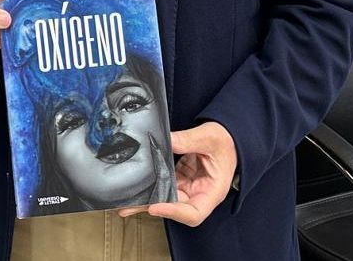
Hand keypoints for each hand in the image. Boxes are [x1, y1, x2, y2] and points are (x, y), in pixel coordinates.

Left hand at [119, 121, 236, 226]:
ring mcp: (188, 188)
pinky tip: (133, 185)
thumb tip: (166, 140)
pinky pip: (163, 185)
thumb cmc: (226, 142)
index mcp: (212, 192)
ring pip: (165, 198)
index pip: (194, 213)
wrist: (229, 138)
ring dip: (145, 199)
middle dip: (151, 207)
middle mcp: (199, 194)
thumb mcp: (210, 137)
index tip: (155, 206)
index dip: (174, 212)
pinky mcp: (179, 179)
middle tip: (127, 206)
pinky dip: (149, 185)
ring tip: (123, 202)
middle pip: (174, 208)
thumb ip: (188, 140)